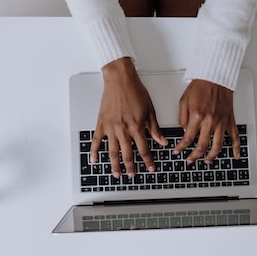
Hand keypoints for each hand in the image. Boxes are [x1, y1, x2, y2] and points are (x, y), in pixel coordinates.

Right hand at [91, 57, 167, 177]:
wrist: (120, 80)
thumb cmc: (135, 91)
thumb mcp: (150, 110)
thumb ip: (155, 129)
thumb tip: (162, 141)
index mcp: (136, 127)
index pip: (144, 150)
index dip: (148, 161)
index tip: (150, 168)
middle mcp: (123, 130)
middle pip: (127, 154)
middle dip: (131, 167)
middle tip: (132, 175)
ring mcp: (110, 128)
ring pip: (112, 152)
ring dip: (114, 165)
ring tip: (116, 174)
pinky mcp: (101, 123)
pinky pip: (96, 141)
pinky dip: (94, 151)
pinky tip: (94, 160)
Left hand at [173, 79, 239, 163]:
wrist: (216, 77)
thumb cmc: (200, 86)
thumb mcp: (184, 100)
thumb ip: (182, 118)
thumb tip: (184, 131)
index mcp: (197, 116)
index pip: (188, 138)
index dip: (181, 147)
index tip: (178, 151)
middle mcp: (210, 121)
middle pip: (202, 146)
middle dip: (194, 156)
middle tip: (190, 160)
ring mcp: (221, 122)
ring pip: (218, 146)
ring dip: (212, 156)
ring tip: (207, 161)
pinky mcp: (229, 120)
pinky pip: (235, 137)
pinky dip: (236, 148)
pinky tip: (235, 156)